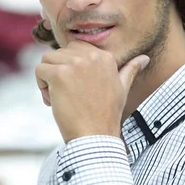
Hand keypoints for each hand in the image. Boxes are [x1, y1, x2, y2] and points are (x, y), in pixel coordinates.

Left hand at [35, 41, 149, 142]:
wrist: (96, 136)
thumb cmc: (107, 114)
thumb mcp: (122, 88)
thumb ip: (130, 69)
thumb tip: (144, 58)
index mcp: (104, 56)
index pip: (76, 49)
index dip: (72, 68)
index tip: (78, 87)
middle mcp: (90, 56)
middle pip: (60, 53)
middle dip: (59, 71)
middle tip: (68, 94)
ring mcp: (74, 63)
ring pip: (47, 60)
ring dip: (48, 79)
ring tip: (60, 98)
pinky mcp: (59, 74)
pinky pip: (40, 70)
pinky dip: (41, 86)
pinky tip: (53, 101)